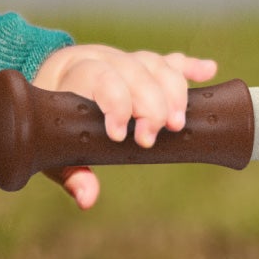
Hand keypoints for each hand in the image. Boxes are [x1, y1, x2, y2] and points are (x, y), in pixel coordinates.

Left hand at [29, 43, 219, 209]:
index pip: (100, 78)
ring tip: (179, 122)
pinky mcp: (144, 64)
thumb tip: (88, 199)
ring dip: (173, 90)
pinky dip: (190, 67)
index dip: (116, 102)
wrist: (49, 82)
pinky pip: (170, 61)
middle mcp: (104, 60)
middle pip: (133, 71)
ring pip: (155, 64)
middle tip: (152, 137)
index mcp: (76, 76)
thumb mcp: (53, 150)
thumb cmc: (52, 124)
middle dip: (149, 104)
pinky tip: (209, 70)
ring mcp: (126, 59)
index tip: (120, 134)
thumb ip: (71, 174)